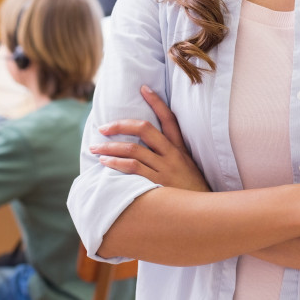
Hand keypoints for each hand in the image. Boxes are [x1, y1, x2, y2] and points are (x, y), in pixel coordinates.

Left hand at [90, 85, 210, 192]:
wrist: (203, 212)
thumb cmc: (191, 191)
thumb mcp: (187, 167)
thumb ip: (172, 156)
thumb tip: (149, 148)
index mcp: (180, 148)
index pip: (169, 118)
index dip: (156, 101)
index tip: (143, 88)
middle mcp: (172, 154)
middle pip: (145, 128)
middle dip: (121, 125)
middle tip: (104, 127)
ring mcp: (164, 168)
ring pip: (134, 149)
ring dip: (111, 146)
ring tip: (96, 148)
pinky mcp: (157, 183)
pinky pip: (133, 168)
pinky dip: (116, 162)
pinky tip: (105, 162)